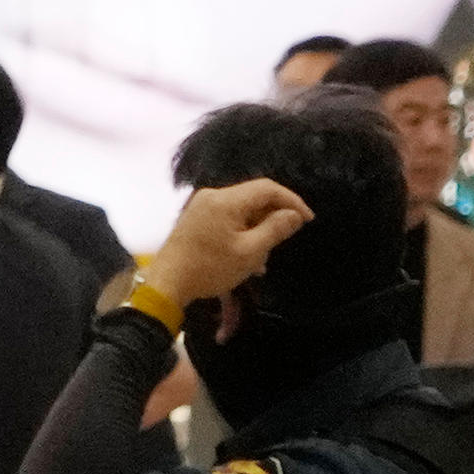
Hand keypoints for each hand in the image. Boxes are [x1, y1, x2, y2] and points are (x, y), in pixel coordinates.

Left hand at [140, 178, 312, 309]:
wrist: (167, 284)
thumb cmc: (209, 269)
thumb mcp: (249, 253)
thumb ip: (275, 230)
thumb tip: (294, 215)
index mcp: (225, 200)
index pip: (268, 189)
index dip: (292, 201)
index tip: (307, 219)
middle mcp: (212, 196)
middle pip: (254, 198)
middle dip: (273, 218)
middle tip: (285, 239)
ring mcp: (202, 207)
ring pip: (242, 211)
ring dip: (258, 230)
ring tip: (263, 258)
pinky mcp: (196, 219)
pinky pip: (228, 219)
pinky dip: (242, 233)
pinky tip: (248, 258)